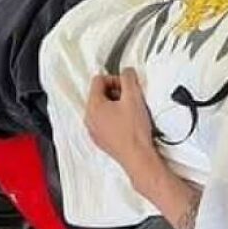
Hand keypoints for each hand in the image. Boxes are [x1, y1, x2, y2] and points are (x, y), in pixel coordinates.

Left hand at [85, 68, 158, 182]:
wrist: (138, 156)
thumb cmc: (134, 131)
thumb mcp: (134, 96)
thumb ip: (128, 77)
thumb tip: (126, 72)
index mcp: (93, 106)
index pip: (98, 80)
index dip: (115, 79)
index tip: (125, 86)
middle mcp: (89, 118)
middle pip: (99, 94)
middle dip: (116, 92)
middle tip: (130, 98)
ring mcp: (94, 130)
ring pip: (103, 107)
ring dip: (116, 105)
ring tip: (130, 111)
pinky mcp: (101, 139)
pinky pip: (105, 121)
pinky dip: (115, 118)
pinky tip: (128, 123)